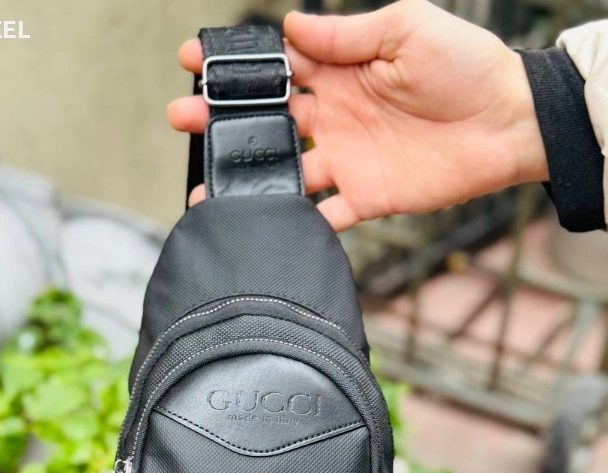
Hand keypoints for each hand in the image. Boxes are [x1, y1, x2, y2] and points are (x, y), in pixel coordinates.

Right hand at [168, 1, 547, 230]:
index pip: (276, 67)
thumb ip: (347, 36)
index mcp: (340, 71)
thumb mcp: (406, 27)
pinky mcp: (366, 197)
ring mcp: (347, 159)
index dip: (235, 64)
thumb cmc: (465, 64)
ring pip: (283, 172)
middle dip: (221, 118)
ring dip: (245, 179)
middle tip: (182, 117)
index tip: (193, 58)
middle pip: (266, 120)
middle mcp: (335, 116)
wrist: (508, 122)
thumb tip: (291, 27)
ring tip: (205, 190)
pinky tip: (261, 229)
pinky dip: (296, 225)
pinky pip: (323, 216)